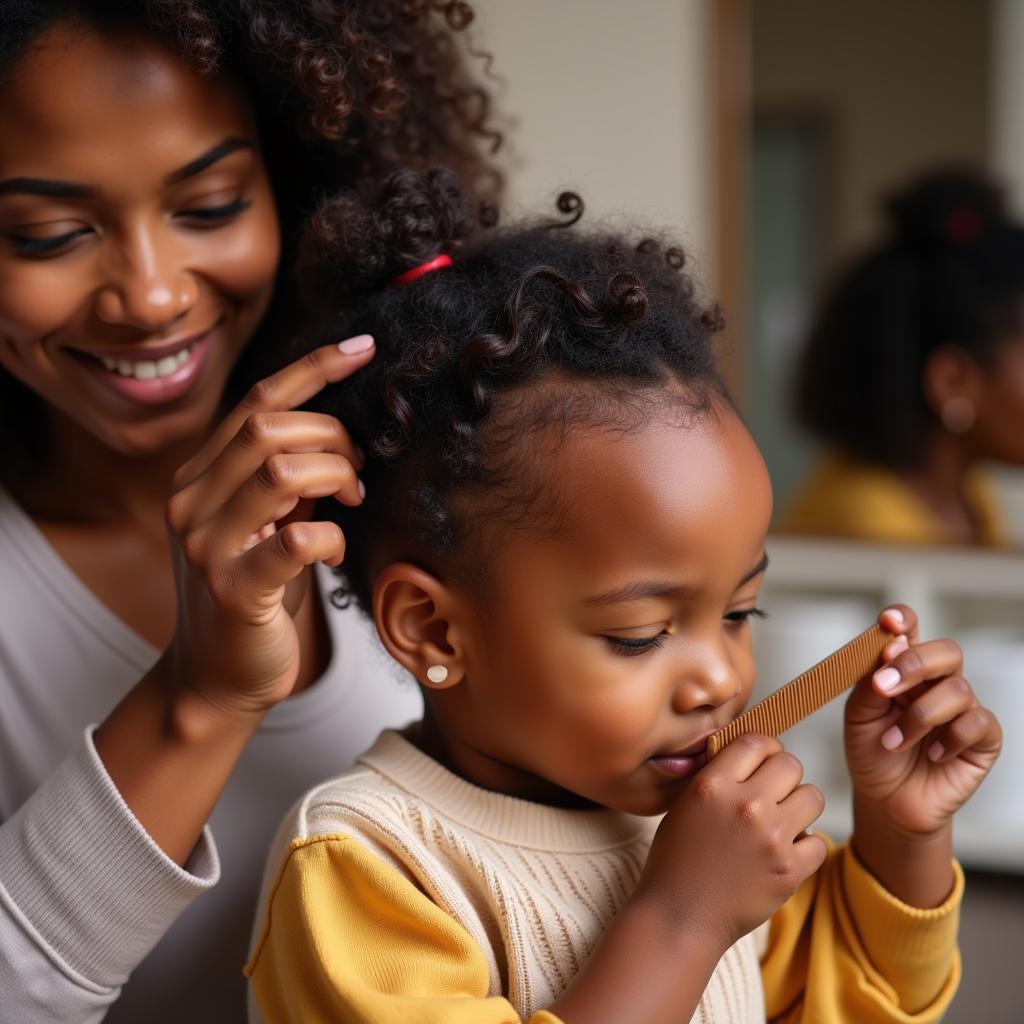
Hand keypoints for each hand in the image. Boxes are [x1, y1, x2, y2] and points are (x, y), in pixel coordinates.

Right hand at [159, 335, 374, 719]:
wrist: (218, 678)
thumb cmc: (258, 594)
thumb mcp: (268, 523)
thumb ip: (288, 479)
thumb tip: (342, 439)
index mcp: (201, 477)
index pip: (257, 402)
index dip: (313, 368)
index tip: (363, 348)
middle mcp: (192, 502)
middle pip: (269, 428)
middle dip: (332, 437)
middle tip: (358, 474)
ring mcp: (208, 546)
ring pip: (278, 469)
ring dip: (333, 477)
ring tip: (350, 503)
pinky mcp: (235, 590)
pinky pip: (296, 540)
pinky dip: (330, 538)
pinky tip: (334, 551)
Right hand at [636, 734, 826, 949]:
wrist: (679, 916)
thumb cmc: (676, 859)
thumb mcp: (684, 804)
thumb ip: (716, 775)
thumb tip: (748, 754)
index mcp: (713, 784)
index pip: (756, 741)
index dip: (764, 749)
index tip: (764, 761)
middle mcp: (745, 805)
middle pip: (790, 764)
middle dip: (784, 776)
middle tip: (774, 793)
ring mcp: (770, 838)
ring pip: (812, 797)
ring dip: (800, 807)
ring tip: (783, 822)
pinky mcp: (789, 871)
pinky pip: (818, 842)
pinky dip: (806, 848)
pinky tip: (786, 853)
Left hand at [845, 605, 1002, 837]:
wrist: (886, 802)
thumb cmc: (872, 754)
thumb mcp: (858, 717)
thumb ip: (869, 682)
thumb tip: (889, 646)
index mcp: (903, 669)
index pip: (910, 631)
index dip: (903, 619)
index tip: (887, 623)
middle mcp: (936, 683)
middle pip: (945, 651)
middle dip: (914, 664)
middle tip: (882, 688)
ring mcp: (962, 708)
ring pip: (957, 689)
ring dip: (919, 716)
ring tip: (894, 742)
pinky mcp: (982, 738)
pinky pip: (977, 722)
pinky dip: (949, 738)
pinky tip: (931, 755)